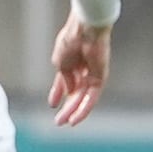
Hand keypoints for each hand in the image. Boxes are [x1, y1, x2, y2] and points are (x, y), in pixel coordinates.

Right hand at [47, 13, 110, 127]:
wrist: (85, 29)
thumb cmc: (71, 39)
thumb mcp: (60, 62)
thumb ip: (64, 78)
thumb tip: (68, 91)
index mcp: (71, 62)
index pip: (65, 82)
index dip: (57, 93)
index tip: (52, 104)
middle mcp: (83, 69)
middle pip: (75, 93)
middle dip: (66, 107)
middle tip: (58, 121)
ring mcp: (92, 73)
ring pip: (83, 97)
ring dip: (74, 110)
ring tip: (65, 122)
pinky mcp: (100, 77)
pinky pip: (92, 97)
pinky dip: (84, 108)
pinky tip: (76, 117)